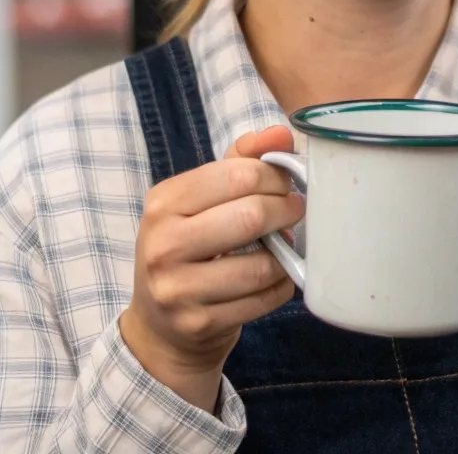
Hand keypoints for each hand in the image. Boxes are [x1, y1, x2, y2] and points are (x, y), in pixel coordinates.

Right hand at [120, 125, 303, 411]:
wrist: (161, 325)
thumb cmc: (190, 248)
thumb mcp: (201, 199)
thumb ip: (240, 160)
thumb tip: (282, 132)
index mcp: (163, 202)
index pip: (238, 174)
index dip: (276, 176)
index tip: (286, 183)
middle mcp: (163, 244)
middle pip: (252, 215)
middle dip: (287, 210)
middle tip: (296, 211)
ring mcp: (178, 289)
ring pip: (262, 265)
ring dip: (287, 255)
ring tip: (284, 247)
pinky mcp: (200, 323)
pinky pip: (264, 299)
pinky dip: (282, 286)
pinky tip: (275, 278)